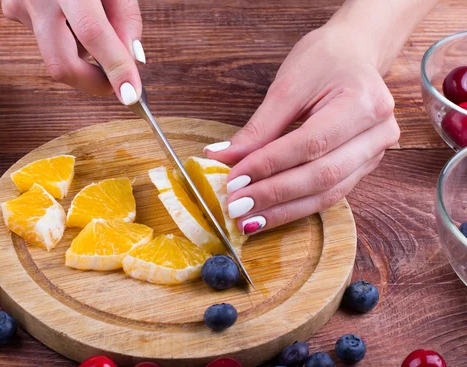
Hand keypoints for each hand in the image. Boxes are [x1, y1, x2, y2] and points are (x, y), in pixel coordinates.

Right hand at [2, 0, 144, 103]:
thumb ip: (125, 18)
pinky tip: (70, 10)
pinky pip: (48, 39)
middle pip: (61, 64)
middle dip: (94, 83)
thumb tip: (132, 60)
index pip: (93, 33)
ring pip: (58, 53)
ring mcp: (19, 5)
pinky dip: (68, 37)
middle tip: (118, 83)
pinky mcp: (13, 11)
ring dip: (84, 53)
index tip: (130, 95)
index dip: (114, 68)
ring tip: (93, 16)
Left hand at [205, 26, 399, 234]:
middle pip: (322, 175)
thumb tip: (220, 158)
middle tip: (236, 207)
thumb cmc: (322, 61)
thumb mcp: (287, 86)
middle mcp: (378, 132)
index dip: (269, 165)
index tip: (233, 180)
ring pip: (327, 193)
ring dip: (284, 210)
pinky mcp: (364, 167)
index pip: (310, 144)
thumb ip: (258, 128)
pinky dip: (296, 207)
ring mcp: (376, 153)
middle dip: (274, 194)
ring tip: (248, 221)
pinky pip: (330, 194)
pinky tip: (269, 215)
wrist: (355, 53)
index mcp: (363, 102)